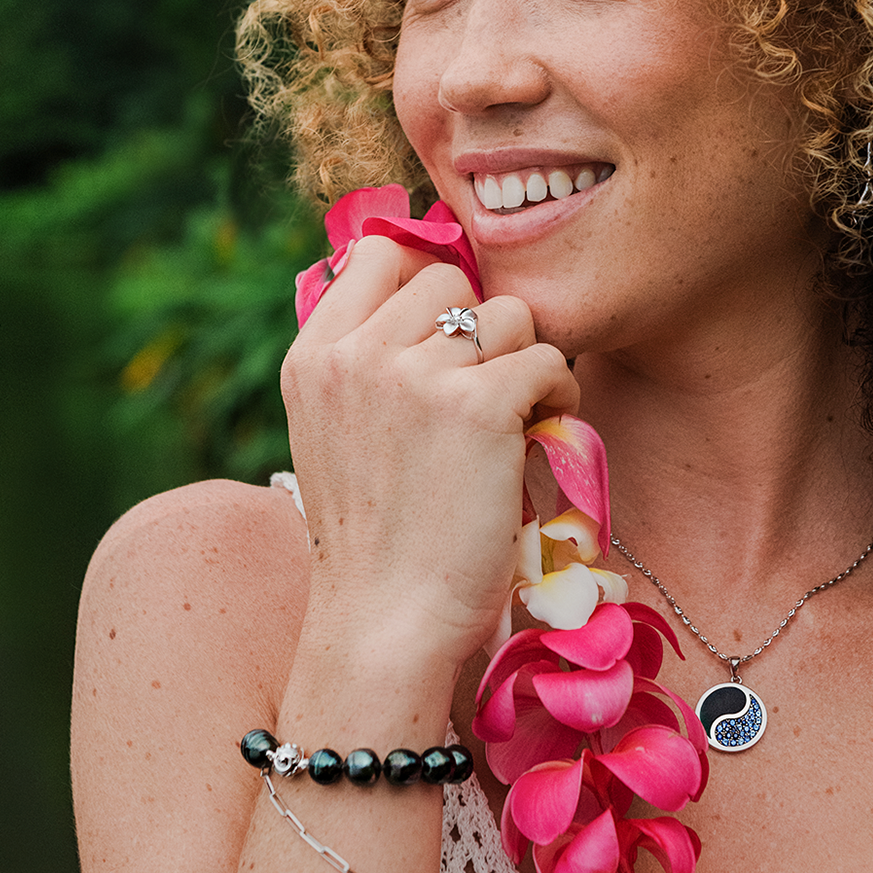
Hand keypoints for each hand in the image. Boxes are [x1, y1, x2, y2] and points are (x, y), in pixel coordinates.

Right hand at [279, 234, 576, 688]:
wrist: (387, 619)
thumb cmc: (376, 534)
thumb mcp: (334, 431)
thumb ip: (364, 360)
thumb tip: (428, 283)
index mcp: (313, 355)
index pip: (380, 253)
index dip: (427, 281)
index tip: (451, 334)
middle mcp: (356, 354)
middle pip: (451, 280)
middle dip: (480, 328)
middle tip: (486, 389)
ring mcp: (417, 376)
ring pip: (508, 315)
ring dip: (524, 360)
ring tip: (516, 416)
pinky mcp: (481, 405)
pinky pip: (548, 359)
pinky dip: (559, 394)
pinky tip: (540, 433)